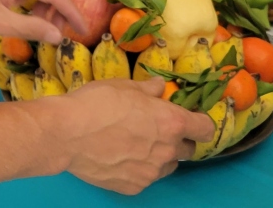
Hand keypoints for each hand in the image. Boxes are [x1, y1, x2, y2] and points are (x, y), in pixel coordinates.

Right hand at [50, 78, 214, 194]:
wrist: (67, 133)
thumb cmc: (97, 103)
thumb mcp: (124, 86)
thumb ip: (148, 89)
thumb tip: (160, 88)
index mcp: (171, 122)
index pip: (205, 128)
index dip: (200, 122)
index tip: (191, 118)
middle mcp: (167, 151)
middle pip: (188, 149)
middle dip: (178, 139)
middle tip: (157, 128)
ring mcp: (151, 173)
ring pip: (167, 166)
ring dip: (160, 155)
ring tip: (136, 144)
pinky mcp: (134, 187)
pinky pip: (146, 177)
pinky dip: (139, 168)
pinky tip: (120, 156)